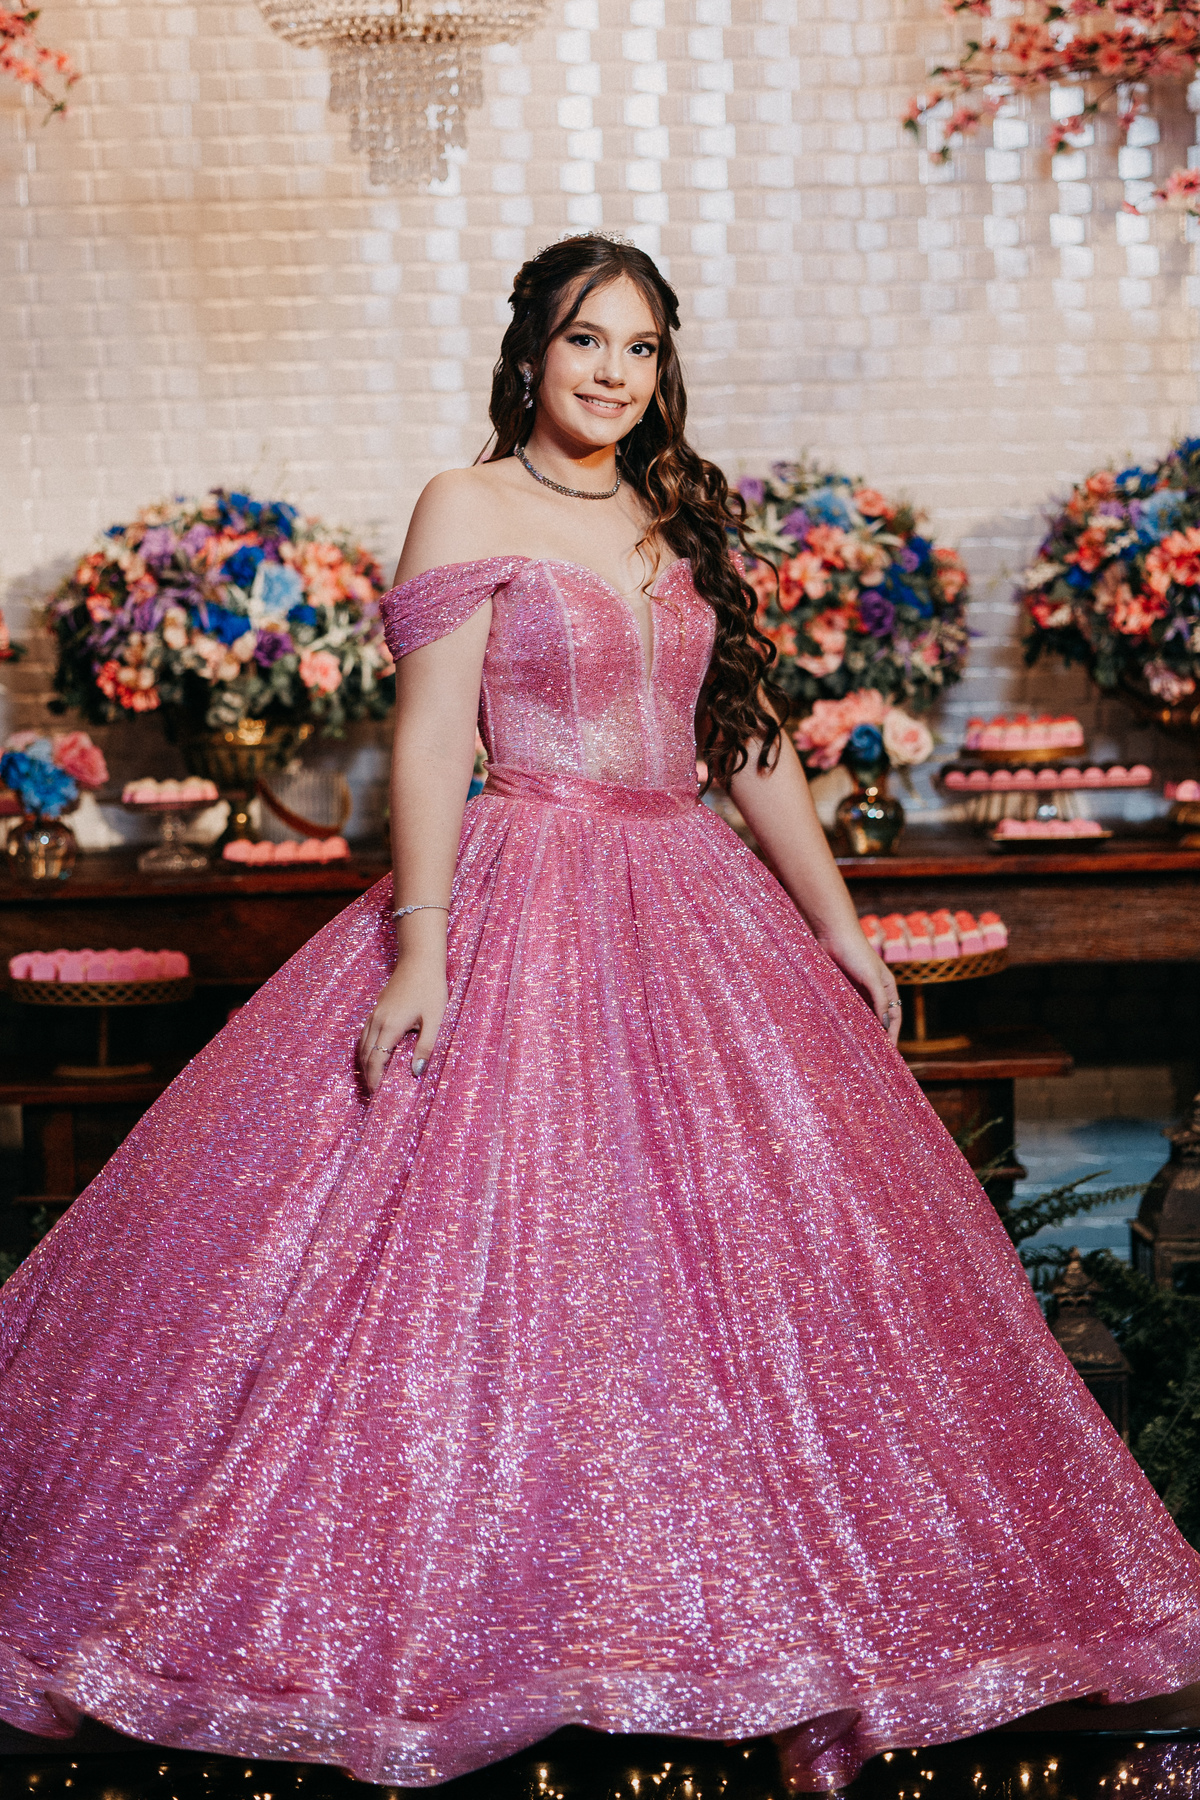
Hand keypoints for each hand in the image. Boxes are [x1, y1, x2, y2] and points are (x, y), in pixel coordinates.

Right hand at [357, 960, 447, 1093]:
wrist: (419, 960)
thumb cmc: (430, 989)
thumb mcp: (435, 1020)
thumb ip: (425, 1047)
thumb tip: (416, 1072)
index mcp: (390, 1027)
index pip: (376, 1061)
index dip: (375, 1080)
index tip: (377, 1095)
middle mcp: (377, 1021)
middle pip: (365, 1055)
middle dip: (368, 1075)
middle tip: (374, 1093)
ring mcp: (374, 1014)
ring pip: (362, 1045)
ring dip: (365, 1063)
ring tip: (372, 1079)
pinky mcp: (376, 1008)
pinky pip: (364, 1034)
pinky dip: (365, 1049)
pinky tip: (373, 1055)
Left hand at [819, 928, 901, 1046]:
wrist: (833, 933)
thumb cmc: (856, 952)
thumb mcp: (872, 977)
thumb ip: (880, 1001)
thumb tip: (886, 1025)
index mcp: (887, 986)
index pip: (894, 1016)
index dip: (894, 1034)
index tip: (891, 1052)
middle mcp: (874, 990)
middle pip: (879, 1018)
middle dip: (879, 1036)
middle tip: (876, 1056)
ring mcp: (857, 990)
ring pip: (862, 1015)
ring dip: (862, 1030)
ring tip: (860, 1050)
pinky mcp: (840, 988)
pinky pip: (845, 1009)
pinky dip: (846, 1021)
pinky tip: (842, 1032)